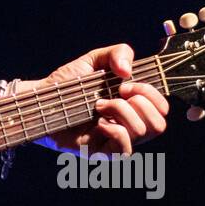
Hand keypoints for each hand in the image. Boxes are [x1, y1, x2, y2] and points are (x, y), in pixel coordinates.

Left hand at [35, 43, 168, 155]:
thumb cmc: (68, 83)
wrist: (42, 98)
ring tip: (99, 106)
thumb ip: (118, 52)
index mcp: (133, 107)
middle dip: (139, 102)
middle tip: (115, 94)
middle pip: (159, 123)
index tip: (124, 84)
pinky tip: (99, 123)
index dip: (150, 92)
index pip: (163, 108)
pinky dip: (115, 130)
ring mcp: (116, 141)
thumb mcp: (94, 60)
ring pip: (142, 132)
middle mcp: (128, 126)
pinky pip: (124, 149)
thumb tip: (128, 71)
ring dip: (120, 111)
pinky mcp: (101, 153)